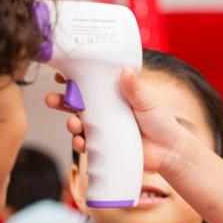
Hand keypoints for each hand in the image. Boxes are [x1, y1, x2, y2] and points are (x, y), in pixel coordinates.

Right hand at [44, 68, 191, 176]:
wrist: (170, 151)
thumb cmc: (161, 123)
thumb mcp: (148, 102)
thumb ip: (135, 89)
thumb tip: (125, 70)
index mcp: (113, 97)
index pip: (89, 86)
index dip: (72, 80)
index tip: (60, 75)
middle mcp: (105, 112)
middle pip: (76, 105)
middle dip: (61, 101)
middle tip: (52, 99)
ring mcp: (103, 130)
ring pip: (78, 125)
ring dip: (70, 124)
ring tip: (73, 124)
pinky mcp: (104, 147)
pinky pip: (86, 145)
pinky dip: (80, 143)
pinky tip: (81, 142)